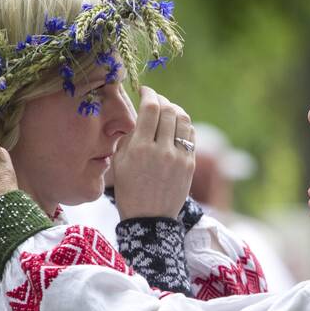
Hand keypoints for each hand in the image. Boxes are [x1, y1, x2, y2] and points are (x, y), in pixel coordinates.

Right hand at [114, 86, 194, 219]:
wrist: (149, 220)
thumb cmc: (128, 190)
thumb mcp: (118, 163)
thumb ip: (128, 137)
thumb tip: (138, 117)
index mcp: (140, 149)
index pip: (150, 109)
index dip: (149, 94)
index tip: (145, 90)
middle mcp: (161, 151)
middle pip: (169, 110)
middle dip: (162, 99)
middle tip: (155, 99)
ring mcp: (179, 157)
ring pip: (183, 120)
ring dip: (175, 109)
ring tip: (167, 110)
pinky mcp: (190, 164)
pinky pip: (190, 135)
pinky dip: (184, 125)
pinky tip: (176, 126)